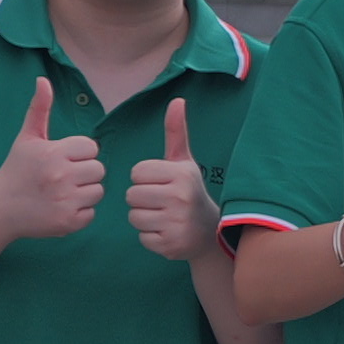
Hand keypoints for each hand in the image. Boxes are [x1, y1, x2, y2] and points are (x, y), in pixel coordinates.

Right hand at [0, 77, 108, 243]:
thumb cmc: (16, 170)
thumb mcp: (27, 138)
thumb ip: (39, 109)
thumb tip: (43, 79)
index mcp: (53, 153)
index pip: (91, 148)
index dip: (78, 154)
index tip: (61, 160)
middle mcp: (60, 176)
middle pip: (98, 169)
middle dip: (84, 173)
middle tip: (62, 178)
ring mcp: (65, 200)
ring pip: (98, 191)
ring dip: (84, 193)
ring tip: (61, 192)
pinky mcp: (68, 222)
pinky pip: (92, 213)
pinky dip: (80, 213)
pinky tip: (60, 208)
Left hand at [127, 97, 214, 263]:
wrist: (211, 232)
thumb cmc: (189, 191)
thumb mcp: (184, 162)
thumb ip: (176, 132)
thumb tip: (177, 99)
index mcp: (182, 173)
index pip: (137, 172)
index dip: (145, 179)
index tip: (162, 184)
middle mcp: (181, 197)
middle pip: (132, 195)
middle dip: (142, 199)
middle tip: (161, 202)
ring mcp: (176, 222)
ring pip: (134, 216)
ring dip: (144, 218)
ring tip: (163, 216)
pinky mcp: (170, 244)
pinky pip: (142, 237)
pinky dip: (150, 236)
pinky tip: (166, 231)